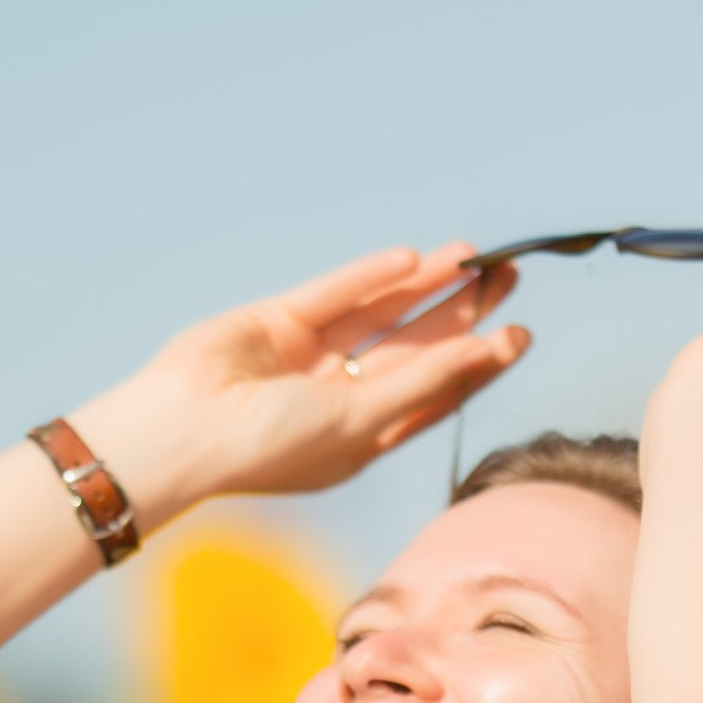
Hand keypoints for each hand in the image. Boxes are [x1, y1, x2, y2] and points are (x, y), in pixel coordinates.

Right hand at [73, 247, 528, 526]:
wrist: (182, 432)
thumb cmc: (270, 448)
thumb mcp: (360, 421)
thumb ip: (421, 381)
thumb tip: (483, 349)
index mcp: (364, 435)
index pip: (435, 393)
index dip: (478, 363)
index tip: (519, 334)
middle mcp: (341, 396)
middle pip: (417, 347)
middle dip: (461, 311)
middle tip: (508, 275)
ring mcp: (308, 358)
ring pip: (381, 314)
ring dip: (425, 285)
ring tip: (472, 255)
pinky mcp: (277, 322)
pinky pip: (335, 295)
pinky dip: (370, 277)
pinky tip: (412, 259)